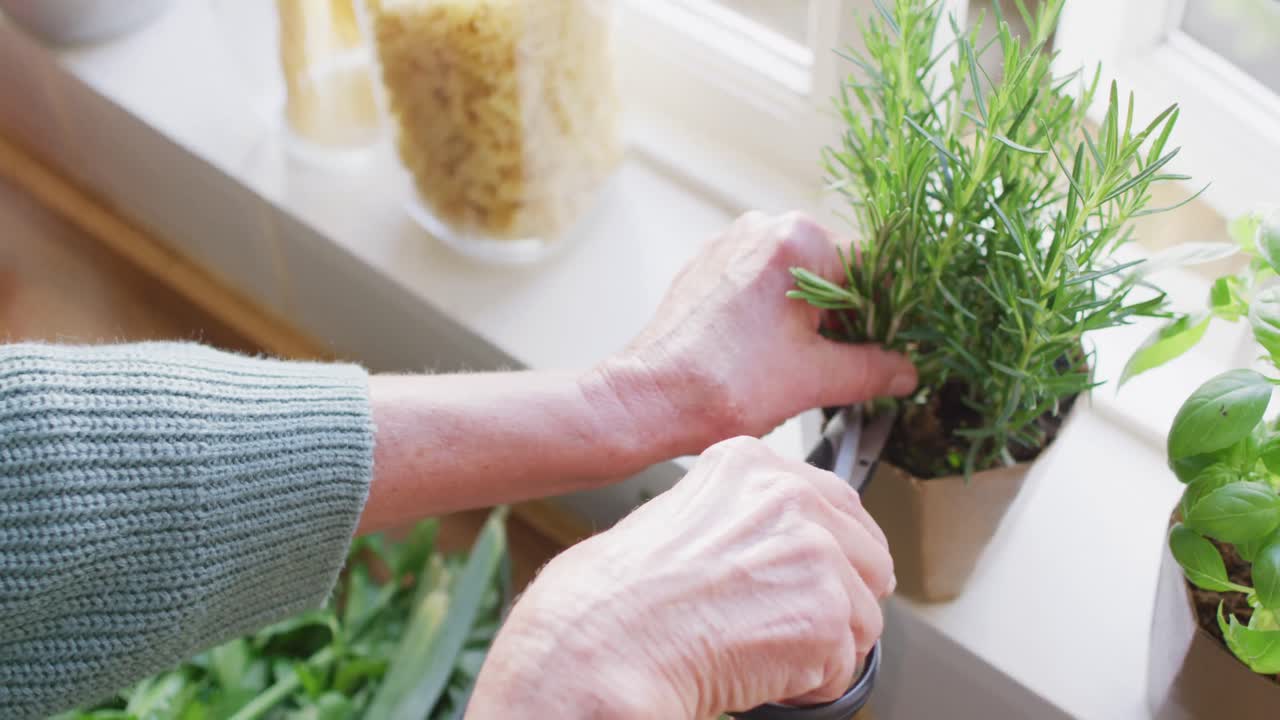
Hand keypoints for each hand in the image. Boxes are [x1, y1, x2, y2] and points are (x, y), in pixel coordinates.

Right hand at [468, 437, 893, 718]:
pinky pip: (842, 671)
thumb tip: (780, 552)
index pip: (840, 503)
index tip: (813, 579)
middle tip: (778, 625)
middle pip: (867, 560)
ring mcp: (813, 554)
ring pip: (861, 620)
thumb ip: (742, 519)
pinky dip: (805, 688)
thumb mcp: (676, 516)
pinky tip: (753, 671)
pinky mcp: (824, 616)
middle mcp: (789, 497)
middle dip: (834, 602)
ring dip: (818, 649)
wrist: (599, 648)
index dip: (833, 555)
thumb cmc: (610, 598)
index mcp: (750, 465)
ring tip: (753, 649)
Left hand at [597, 211, 916, 456]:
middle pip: (833, 270)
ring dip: (812, 318)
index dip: (889, 311)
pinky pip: (759, 285)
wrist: (648, 400)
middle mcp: (761, 228)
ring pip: (795, 278)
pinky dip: (776, 315)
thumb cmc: (722, 384)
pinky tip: (774, 355)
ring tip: (811, 365)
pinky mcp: (706, 271)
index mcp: (797, 239)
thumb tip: (904, 371)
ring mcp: (728, 247)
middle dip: (849, 317)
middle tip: (856, 363)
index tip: (894, 345)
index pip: (871, 266)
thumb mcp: (816, 379)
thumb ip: (873, 370)